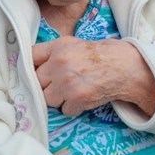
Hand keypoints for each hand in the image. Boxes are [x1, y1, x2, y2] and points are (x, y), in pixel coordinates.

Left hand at [32, 37, 154, 116]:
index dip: (30, 67)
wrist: (124, 67)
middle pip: (36, 81)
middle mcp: (59, 63)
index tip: (33, 73)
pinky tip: (82, 98)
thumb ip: (52, 53)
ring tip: (71, 91)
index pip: (30, 57)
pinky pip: (63, 109)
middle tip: (59, 84)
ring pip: (46, 98)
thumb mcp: (73, 44)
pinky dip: (72, 107)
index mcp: (58, 47)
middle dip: (45, 85)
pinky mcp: (76, 98)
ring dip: (57, 99)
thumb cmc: (99, 56)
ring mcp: (67, 82)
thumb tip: (31, 65)